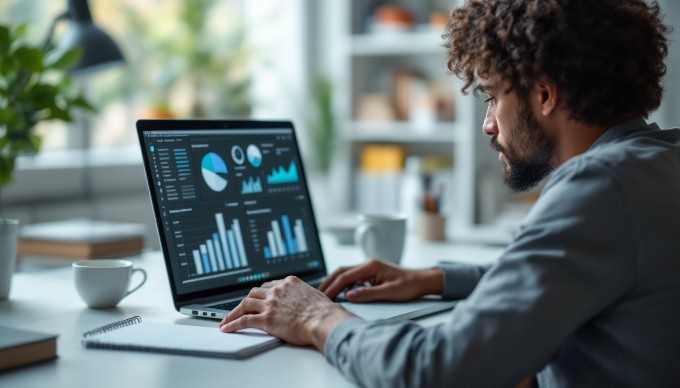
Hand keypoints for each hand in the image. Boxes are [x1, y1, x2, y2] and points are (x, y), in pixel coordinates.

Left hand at [218, 276, 353, 351]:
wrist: (324, 320)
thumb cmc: (325, 312)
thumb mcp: (314, 296)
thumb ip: (304, 296)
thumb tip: (307, 302)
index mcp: (290, 282)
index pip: (269, 286)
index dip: (260, 294)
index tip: (256, 300)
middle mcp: (278, 290)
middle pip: (254, 292)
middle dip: (245, 302)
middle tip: (238, 309)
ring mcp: (271, 303)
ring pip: (245, 304)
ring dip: (234, 313)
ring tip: (226, 320)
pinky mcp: (266, 318)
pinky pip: (244, 320)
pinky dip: (233, 323)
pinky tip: (227, 328)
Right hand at [319, 259, 443, 302]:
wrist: (422, 281)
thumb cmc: (409, 285)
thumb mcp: (390, 292)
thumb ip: (368, 294)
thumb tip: (349, 296)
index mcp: (371, 266)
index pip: (346, 276)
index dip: (334, 287)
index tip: (325, 297)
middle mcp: (368, 264)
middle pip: (341, 271)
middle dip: (329, 282)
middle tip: (318, 294)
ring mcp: (369, 268)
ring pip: (345, 273)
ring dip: (334, 282)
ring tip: (324, 293)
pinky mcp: (370, 273)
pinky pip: (352, 277)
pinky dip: (342, 283)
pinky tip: (338, 292)